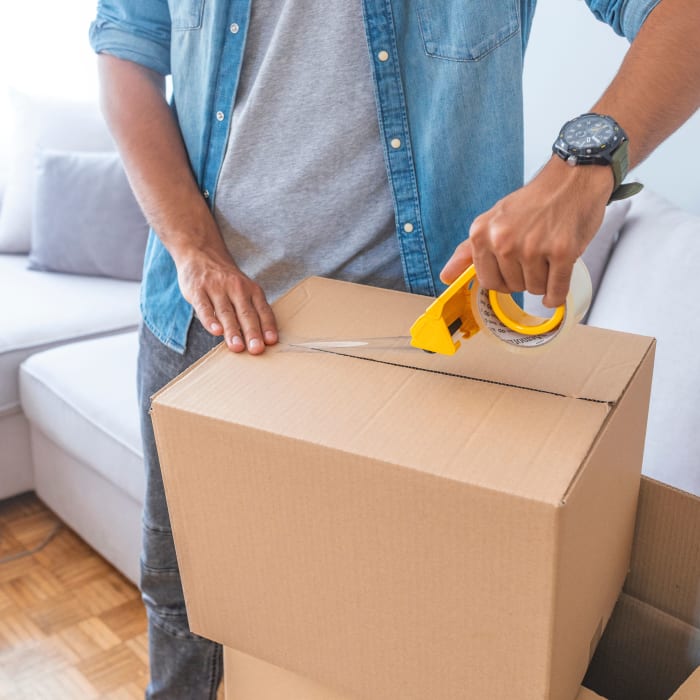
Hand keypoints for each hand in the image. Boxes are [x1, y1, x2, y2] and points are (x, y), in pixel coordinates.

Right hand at [175, 243, 277, 354]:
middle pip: (246, 313)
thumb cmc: (226, 281)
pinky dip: (210, 320)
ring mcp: (216, 288)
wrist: (202, 253)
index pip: (262, 310)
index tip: (271, 341)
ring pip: (226, 312)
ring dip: (233, 331)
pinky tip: (216, 331)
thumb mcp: (244, 290)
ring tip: (237, 347)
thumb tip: (259, 339)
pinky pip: (204, 307)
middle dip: (252, 332)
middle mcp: (237, 288)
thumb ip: (250, 311)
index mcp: (252, 290)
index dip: (268, 326)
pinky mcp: (198, 291)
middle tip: (256, 349)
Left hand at [440, 157, 613, 307]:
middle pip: (511, 287)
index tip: (513, 266)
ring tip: (548, 255)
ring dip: (544, 281)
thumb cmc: (535, 201)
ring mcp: (532, 247)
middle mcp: (503, 240)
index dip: (503, 278)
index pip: (486, 280)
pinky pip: (556, 290)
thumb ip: (468, 251)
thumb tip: (445, 276)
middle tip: (535, 254)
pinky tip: (556, 287)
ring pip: (534, 289)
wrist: (572, 178)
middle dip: (524, 278)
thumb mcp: (493, 221)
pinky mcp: (561, 252)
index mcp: (482, 233)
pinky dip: (557, 294)